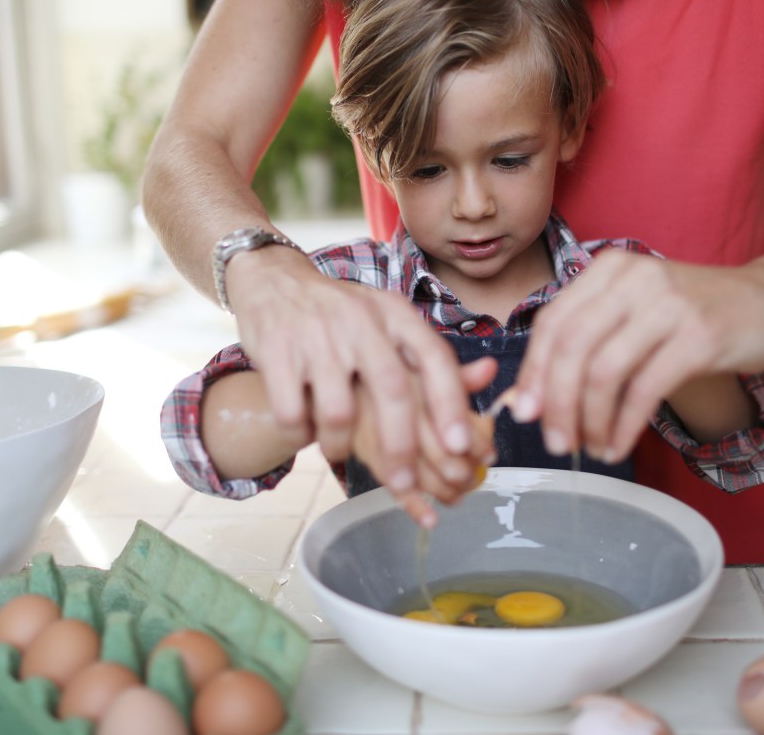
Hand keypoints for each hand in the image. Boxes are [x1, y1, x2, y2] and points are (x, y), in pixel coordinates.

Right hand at [228, 246, 480, 498]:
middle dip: (402, 446)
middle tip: (405, 482)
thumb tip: (489, 377)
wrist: (274, 280)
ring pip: (338, 411)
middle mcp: (360, 321)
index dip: (450, 404)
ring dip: (340, 445)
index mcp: (394, 314)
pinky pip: (292, 412)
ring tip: (338, 451)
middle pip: (391, 389)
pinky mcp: (276, 351)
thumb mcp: (389, 323)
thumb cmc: (343, 314)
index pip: (434, 357)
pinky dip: (299, 434)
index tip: (461, 447)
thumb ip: (431, 356)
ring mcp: (316, 335)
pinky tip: (303, 433)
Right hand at [350, 356, 498, 527]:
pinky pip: (389, 483)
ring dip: (443, 489)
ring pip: (416, 470)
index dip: (476, 441)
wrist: (330, 383)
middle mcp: (396, 400)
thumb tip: (491, 368)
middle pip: (437, 447)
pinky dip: (413, 505)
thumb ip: (454, 374)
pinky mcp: (360, 449)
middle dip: (461, 471)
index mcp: (416, 376)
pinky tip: (430, 518)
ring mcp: (375, 427)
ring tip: (457, 494)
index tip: (488, 456)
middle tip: (472, 477)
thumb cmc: (381, 376)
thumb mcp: (415, 364)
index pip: (455, 415)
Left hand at [512, 250, 763, 461]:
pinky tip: (619, 443)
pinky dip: (624, 425)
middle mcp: (634, 280)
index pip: (553, 322)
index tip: (526, 412)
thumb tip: (525, 399)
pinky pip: (645, 390)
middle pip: (572, 348)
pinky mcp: (699, 336)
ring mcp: (668, 305)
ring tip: (591, 447)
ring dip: (590, 420)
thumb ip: (584, 349)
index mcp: (609, 270)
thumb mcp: (633, 317)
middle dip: (556, 404)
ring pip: (604, 372)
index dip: (533, 372)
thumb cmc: (693, 313)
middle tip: (555, 441)